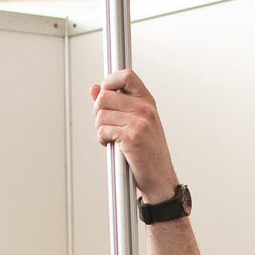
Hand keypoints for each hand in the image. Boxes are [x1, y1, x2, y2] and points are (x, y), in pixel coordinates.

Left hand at [91, 69, 178, 202]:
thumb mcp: (136, 122)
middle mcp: (145, 109)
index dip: (109, 81)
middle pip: (104, 96)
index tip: (104, 92)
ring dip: (100, 128)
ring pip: (100, 115)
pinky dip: (102, 139)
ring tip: (111, 137)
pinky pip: (102, 130)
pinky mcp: (131, 137)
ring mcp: (139, 122)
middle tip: (105, 123)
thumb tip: (95, 88)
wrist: (159, 178)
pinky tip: (112, 145)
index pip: (126, 76)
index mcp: (147, 102)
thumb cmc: (148, 152)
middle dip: (98, 111)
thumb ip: (115, 104)